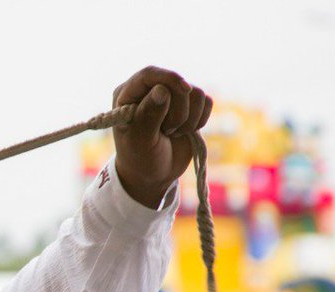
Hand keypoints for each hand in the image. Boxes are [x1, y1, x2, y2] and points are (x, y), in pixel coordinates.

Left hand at [112, 66, 212, 208]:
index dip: (169, 78)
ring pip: (195, 93)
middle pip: (177, 84)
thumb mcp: (140, 141)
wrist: (153, 175)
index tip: (184, 90)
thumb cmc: (139, 158)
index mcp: (127, 94)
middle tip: (165, 132)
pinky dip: (201, 119)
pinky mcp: (189, 105)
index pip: (149, 74)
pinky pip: (207, 101)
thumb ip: (149, 115)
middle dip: (178, 112)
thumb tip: (162, 90)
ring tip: (172, 133)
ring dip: (189, 119)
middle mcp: (149, 89)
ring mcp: (171, 96)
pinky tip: (186, 132)